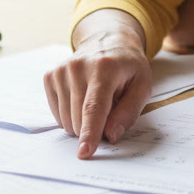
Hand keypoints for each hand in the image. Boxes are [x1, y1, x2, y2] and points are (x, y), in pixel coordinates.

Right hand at [43, 29, 151, 159]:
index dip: (90, 132)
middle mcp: (78, 67)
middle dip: (95, 129)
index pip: (94, 107)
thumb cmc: (127, 67)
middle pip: (79, 119)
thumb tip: (110, 135)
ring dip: (83, 123)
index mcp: (104, 69)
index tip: (85, 152)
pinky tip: (82, 98)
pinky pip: (57, 115)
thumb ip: (129, 112)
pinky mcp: (50, 77)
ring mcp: (61, 71)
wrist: (107, 40)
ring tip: (96, 100)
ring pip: (66, 121)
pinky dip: (71, 116)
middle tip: (110, 111)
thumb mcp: (142, 85)